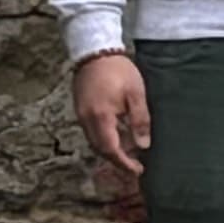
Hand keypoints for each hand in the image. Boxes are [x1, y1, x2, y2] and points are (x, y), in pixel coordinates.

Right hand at [72, 51, 150, 217]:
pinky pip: (91, 131)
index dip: (124, 163)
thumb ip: (140, 121)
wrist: (95, 51)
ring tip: (128, 153)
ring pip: (94, 141)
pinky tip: (117, 136)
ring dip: (110, 150)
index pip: (111, 149)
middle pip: (100, 149)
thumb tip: (144, 145)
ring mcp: (80, 114)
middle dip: (117, 160)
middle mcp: (86, 120)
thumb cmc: (118, 70)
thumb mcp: (136, 94)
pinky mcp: (80, 109)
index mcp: (101, 117)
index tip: (138, 171)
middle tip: (135, 165)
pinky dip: (104, 139)